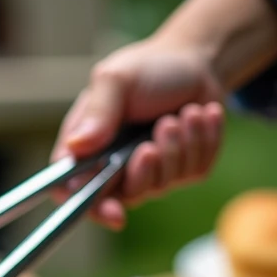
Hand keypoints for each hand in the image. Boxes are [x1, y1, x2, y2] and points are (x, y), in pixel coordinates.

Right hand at [51, 38, 225, 228]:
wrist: (194, 64)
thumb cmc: (147, 70)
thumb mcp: (116, 80)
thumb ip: (97, 112)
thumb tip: (76, 146)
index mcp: (86, 148)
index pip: (73, 191)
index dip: (89, 207)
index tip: (114, 212)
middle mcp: (113, 166)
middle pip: (126, 195)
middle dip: (148, 167)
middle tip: (163, 127)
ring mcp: (150, 172)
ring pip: (163, 184)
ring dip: (180, 143)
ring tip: (185, 111)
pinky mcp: (183, 171)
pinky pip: (194, 171)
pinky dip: (204, 139)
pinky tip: (201, 114)